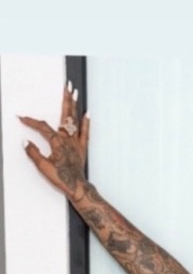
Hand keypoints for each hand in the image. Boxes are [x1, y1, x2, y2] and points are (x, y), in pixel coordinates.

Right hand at [20, 82, 89, 200]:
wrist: (76, 187)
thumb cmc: (61, 178)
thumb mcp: (43, 167)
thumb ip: (33, 153)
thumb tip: (26, 142)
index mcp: (57, 142)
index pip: (42, 127)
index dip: (31, 122)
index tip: (22, 118)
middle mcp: (68, 139)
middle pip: (65, 114)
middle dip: (65, 99)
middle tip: (67, 86)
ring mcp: (76, 142)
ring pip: (75, 120)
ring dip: (74, 105)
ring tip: (75, 92)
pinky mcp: (82, 148)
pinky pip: (85, 133)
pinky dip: (86, 122)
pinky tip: (87, 113)